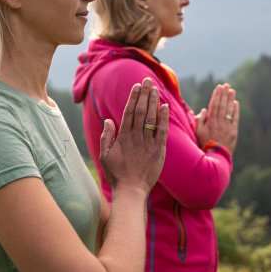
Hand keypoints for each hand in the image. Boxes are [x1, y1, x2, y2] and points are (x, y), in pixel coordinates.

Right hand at [100, 78, 168, 195]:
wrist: (132, 191)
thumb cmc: (116, 175)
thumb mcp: (105, 156)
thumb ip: (106, 137)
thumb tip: (108, 120)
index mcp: (123, 137)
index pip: (129, 112)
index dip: (134, 97)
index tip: (137, 86)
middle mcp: (136, 137)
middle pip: (142, 111)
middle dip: (145, 94)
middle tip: (148, 80)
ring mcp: (148, 143)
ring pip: (152, 118)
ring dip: (154, 101)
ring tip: (156, 88)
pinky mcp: (159, 150)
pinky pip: (162, 131)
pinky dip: (164, 118)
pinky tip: (165, 106)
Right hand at [195, 83, 239, 154]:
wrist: (215, 157)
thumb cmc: (204, 145)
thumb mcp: (197, 133)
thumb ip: (199, 120)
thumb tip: (204, 110)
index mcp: (210, 122)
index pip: (214, 105)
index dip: (217, 95)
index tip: (218, 87)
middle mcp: (219, 122)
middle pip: (222, 105)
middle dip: (224, 94)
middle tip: (226, 85)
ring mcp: (227, 127)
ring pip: (229, 110)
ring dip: (230, 99)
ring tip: (232, 91)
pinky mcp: (234, 132)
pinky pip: (235, 118)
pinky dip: (235, 110)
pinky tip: (236, 103)